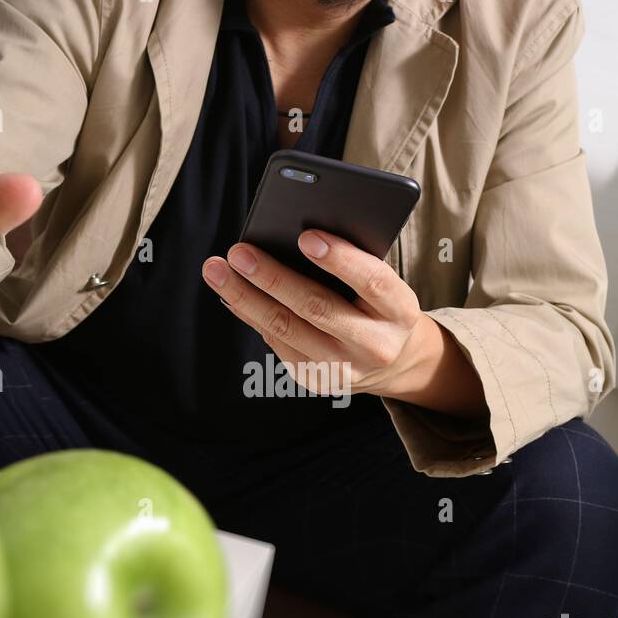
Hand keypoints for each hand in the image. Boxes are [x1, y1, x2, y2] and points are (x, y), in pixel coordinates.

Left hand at [201, 230, 484, 416]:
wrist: (392, 360)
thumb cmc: (378, 303)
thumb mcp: (381, 282)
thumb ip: (352, 260)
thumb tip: (289, 236)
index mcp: (401, 311)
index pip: (373, 282)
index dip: (341, 260)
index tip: (306, 236)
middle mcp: (376, 346)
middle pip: (317, 308)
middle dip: (273, 277)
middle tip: (238, 251)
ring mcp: (345, 370)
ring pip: (287, 329)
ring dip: (245, 297)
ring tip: (217, 270)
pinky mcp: (318, 381)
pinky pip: (278, 344)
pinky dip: (251, 315)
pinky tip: (230, 295)